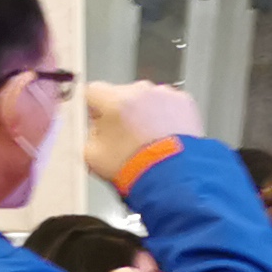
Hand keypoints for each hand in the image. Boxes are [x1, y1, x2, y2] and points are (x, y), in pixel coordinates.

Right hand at [83, 81, 201, 188]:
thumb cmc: (136, 170)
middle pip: (121, 94)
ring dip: (144, 113)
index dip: (92, 107)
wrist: (173, 181)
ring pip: (146, 98)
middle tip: (124, 137)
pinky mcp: (184, 102)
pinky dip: (166, 115)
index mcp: (113, 100)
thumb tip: (93, 128)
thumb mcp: (92, 156)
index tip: (96, 119)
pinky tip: (163, 136)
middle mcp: (140, 91)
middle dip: (120, 112)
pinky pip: (168, 103)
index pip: (92, 91)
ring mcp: (164, 94)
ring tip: (147, 140)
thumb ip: (88, 134)